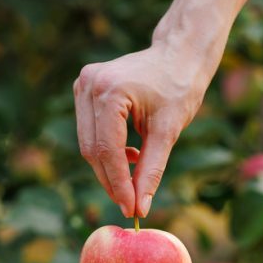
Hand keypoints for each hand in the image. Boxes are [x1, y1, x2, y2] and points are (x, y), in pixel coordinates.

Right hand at [74, 43, 211, 218]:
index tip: (131, 209)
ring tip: (134, 177)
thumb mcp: (168, 131)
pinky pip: (89, 132)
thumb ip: (151, 170)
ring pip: (88, 144)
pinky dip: (106, 151)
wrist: (179, 53)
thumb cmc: (179, 86)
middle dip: (111, 181)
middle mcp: (89, 85)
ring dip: (108, 168)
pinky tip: (130, 155)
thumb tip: (140, 207)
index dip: (118, 184)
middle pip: (92, 150)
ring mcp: (83, 85)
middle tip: (131, 204)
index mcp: (110, 91)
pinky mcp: (84, 90)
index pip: (107, 150)